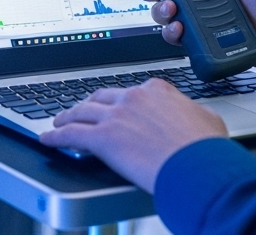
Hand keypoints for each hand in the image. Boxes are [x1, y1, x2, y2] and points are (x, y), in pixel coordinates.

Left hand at [39, 78, 227, 193]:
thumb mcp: (207, 119)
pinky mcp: (102, 138)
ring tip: (59, 122)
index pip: (131, 92)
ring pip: (82, 112)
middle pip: (101, 98)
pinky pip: (71, 134)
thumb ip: (193, 112)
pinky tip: (48, 139)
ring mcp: (115, 116)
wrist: (195, 165)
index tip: (115, 107)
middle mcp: (133, 97)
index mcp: (156, 90)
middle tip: (81, 111)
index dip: (119, 101)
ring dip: (67, 117)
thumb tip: (194, 114)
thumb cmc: (205, 148)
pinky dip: (56, 136)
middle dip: (88, 104)